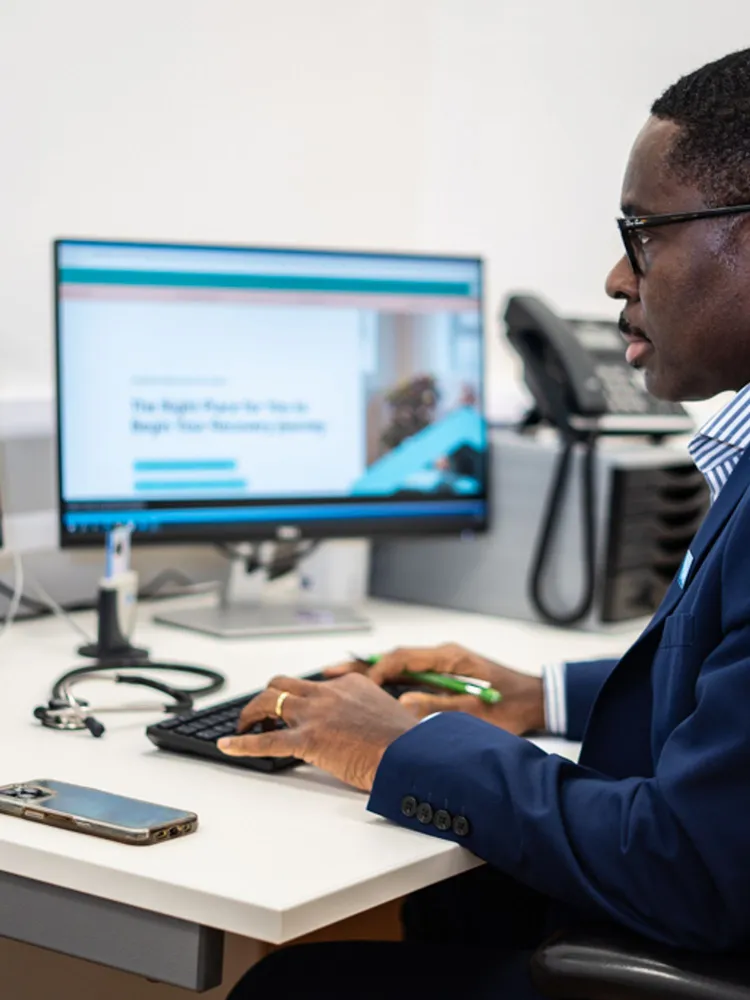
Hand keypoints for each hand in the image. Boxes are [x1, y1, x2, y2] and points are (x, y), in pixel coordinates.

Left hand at [217, 673, 417, 791]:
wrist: (411, 755)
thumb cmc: (406, 742)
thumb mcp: (389, 713)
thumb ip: (370, 710)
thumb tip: (366, 723)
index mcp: (349, 684)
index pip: (313, 684)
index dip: (300, 699)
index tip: (295, 711)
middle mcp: (328, 693)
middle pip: (284, 684)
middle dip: (268, 698)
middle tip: (261, 715)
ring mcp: (316, 714)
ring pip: (270, 700)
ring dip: (252, 713)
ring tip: (244, 727)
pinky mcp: (308, 740)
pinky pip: (266, 741)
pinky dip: (242, 743)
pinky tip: (228, 745)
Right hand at [325, 643, 543, 734]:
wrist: (536, 700)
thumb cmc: (511, 705)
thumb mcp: (475, 712)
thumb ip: (438, 707)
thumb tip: (402, 706)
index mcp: (447, 657)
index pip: (401, 657)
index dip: (376, 671)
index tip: (356, 686)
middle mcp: (440, 656)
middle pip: (392, 658)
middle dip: (360, 666)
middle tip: (329, 672)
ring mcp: (439, 666)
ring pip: (396, 666)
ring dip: (368, 673)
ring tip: (337, 680)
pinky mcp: (441, 676)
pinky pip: (405, 676)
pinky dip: (384, 682)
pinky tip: (366, 692)